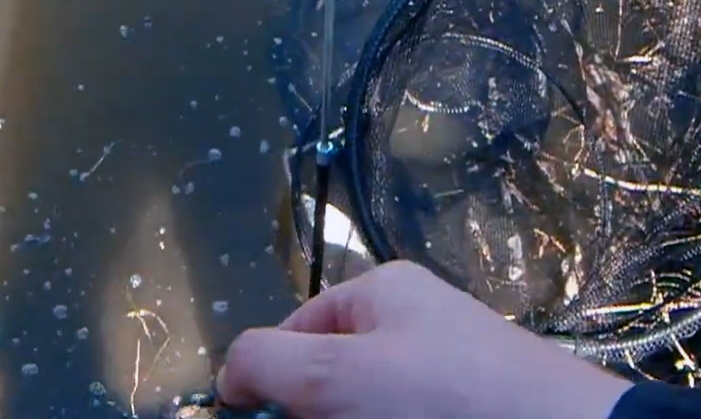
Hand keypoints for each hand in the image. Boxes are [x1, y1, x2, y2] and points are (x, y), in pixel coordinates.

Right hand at [215, 261, 630, 418]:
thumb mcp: (337, 374)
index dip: (272, 383)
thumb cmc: (446, 398)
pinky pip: (410, 413)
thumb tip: (229, 372)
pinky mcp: (471, 407)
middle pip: (331, 378)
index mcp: (381, 292)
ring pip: (371, 404)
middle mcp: (415, 325)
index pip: (294, 332)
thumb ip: (268, 364)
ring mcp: (447, 373)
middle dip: (319, 411)